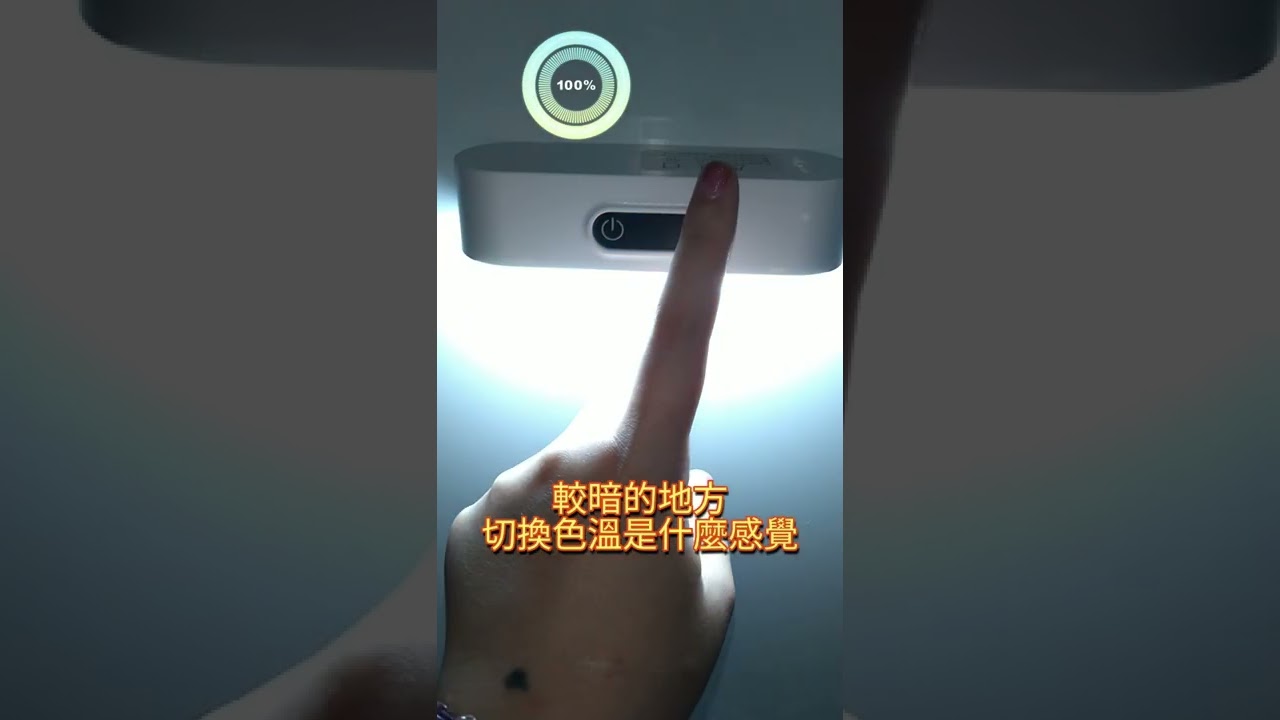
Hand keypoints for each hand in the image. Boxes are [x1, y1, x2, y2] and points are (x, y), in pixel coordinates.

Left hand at [438, 162, 740, 719]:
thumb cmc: (626, 677)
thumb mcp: (705, 598)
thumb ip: (700, 520)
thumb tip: (682, 494)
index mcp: (639, 469)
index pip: (679, 337)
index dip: (701, 255)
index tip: (710, 190)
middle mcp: (562, 460)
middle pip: (620, 424)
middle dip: (643, 462)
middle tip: (649, 544)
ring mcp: (507, 488)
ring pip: (572, 472)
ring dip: (593, 514)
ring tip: (596, 594)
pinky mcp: (469, 520)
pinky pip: (528, 507)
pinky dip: (549, 540)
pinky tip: (555, 598)